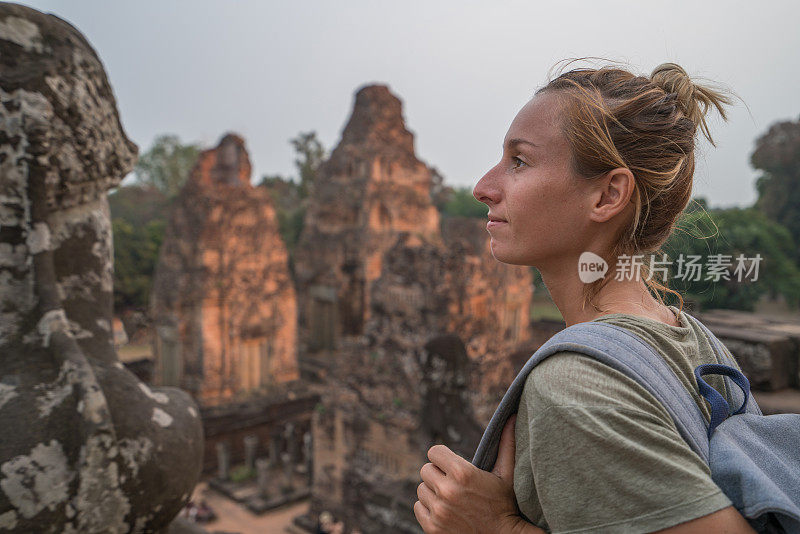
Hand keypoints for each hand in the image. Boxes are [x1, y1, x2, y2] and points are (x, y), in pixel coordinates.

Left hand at [414, 414, 542, 533]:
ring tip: (451, 498)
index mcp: (462, 473)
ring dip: (432, 492)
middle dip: (437, 474)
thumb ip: (505, 444)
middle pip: (425, 470)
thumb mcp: (506, 474)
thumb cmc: (505, 505)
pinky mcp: (432, 527)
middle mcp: (447, 491)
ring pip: (421, 489)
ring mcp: (438, 510)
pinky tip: (445, 510)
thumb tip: (511, 416)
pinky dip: (428, 508)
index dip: (442, 457)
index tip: (451, 464)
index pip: (433, 452)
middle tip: (452, 483)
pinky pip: (418, 507)